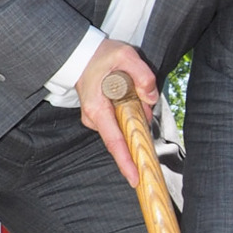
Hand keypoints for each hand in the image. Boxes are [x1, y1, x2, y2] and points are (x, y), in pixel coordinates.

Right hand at [76, 40, 158, 185]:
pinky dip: (132, 113)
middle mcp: (94, 119)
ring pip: (125, 128)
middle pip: (122, 139)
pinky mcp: (102, 117)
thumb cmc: (100, 55)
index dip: (126, 162)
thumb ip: (142, 75)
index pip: (114, 142)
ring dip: (137, 117)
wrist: (80, 54)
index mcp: (97, 109)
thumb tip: (151, 98)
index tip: (136, 179)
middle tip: (144, 106)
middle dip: (139, 132)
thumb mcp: (125, 56)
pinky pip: (122, 122)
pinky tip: (131, 94)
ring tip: (132, 88)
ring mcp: (97, 119)